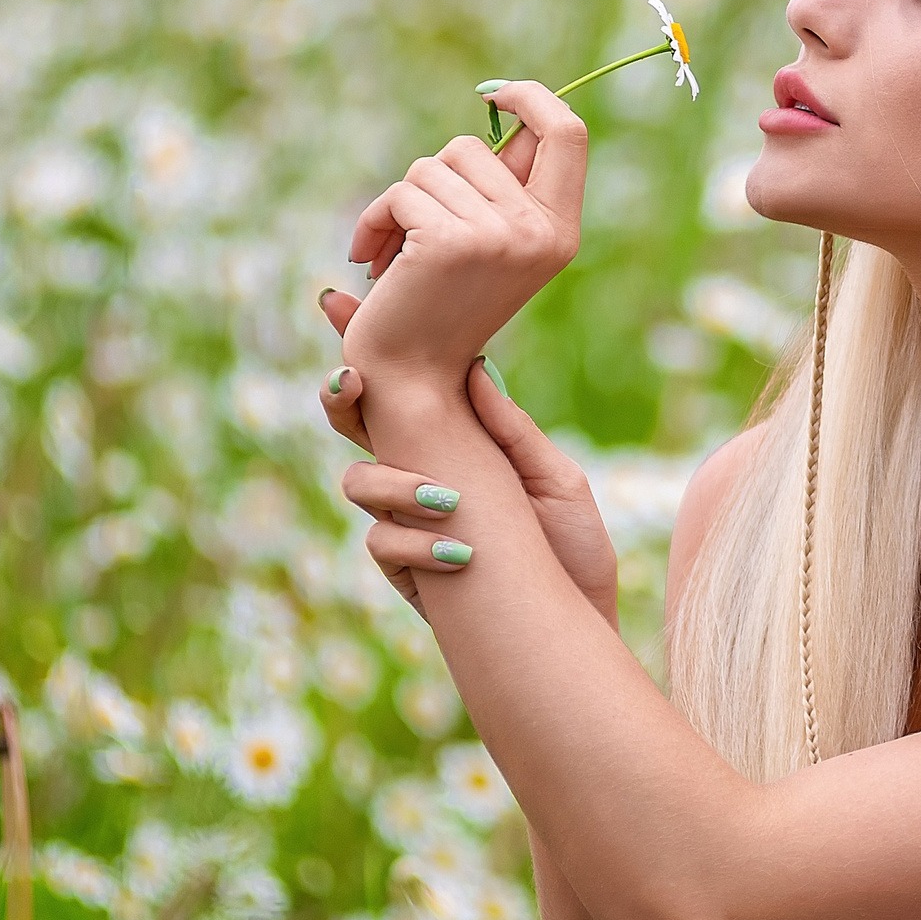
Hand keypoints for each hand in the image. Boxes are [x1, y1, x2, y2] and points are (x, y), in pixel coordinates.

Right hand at [320, 288, 621, 621]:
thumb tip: (473, 363)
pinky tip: (462, 551)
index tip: (345, 296)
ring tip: (448, 498)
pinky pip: (380, 541)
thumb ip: (508, 428)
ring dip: (395, 482)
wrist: (578, 623)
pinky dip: (416, 541)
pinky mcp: (405, 568)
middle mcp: (422, 476)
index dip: (369, 346)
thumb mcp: (554, 477)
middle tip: (353, 377)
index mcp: (458, 443)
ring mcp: (408, 521)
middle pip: (356, 425)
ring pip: (358, 482)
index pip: (404, 389)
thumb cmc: (572, 549)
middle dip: (342, 395)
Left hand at [341, 81, 585, 377]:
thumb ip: (506, 184)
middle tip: (416, 231)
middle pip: (474, 147)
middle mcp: (540, 232)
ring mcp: (500, 236)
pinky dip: (374, 222)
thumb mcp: (491, 243)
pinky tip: (371, 261)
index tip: (493, 94)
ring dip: (400, 204)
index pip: (568, 134)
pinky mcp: (450, 241)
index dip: (533, 97)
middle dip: (432, 179)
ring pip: (432, 167)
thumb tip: (508, 113)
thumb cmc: (442, 308)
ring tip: (395, 255)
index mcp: (561, 232)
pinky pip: (401, 193)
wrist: (411, 379)